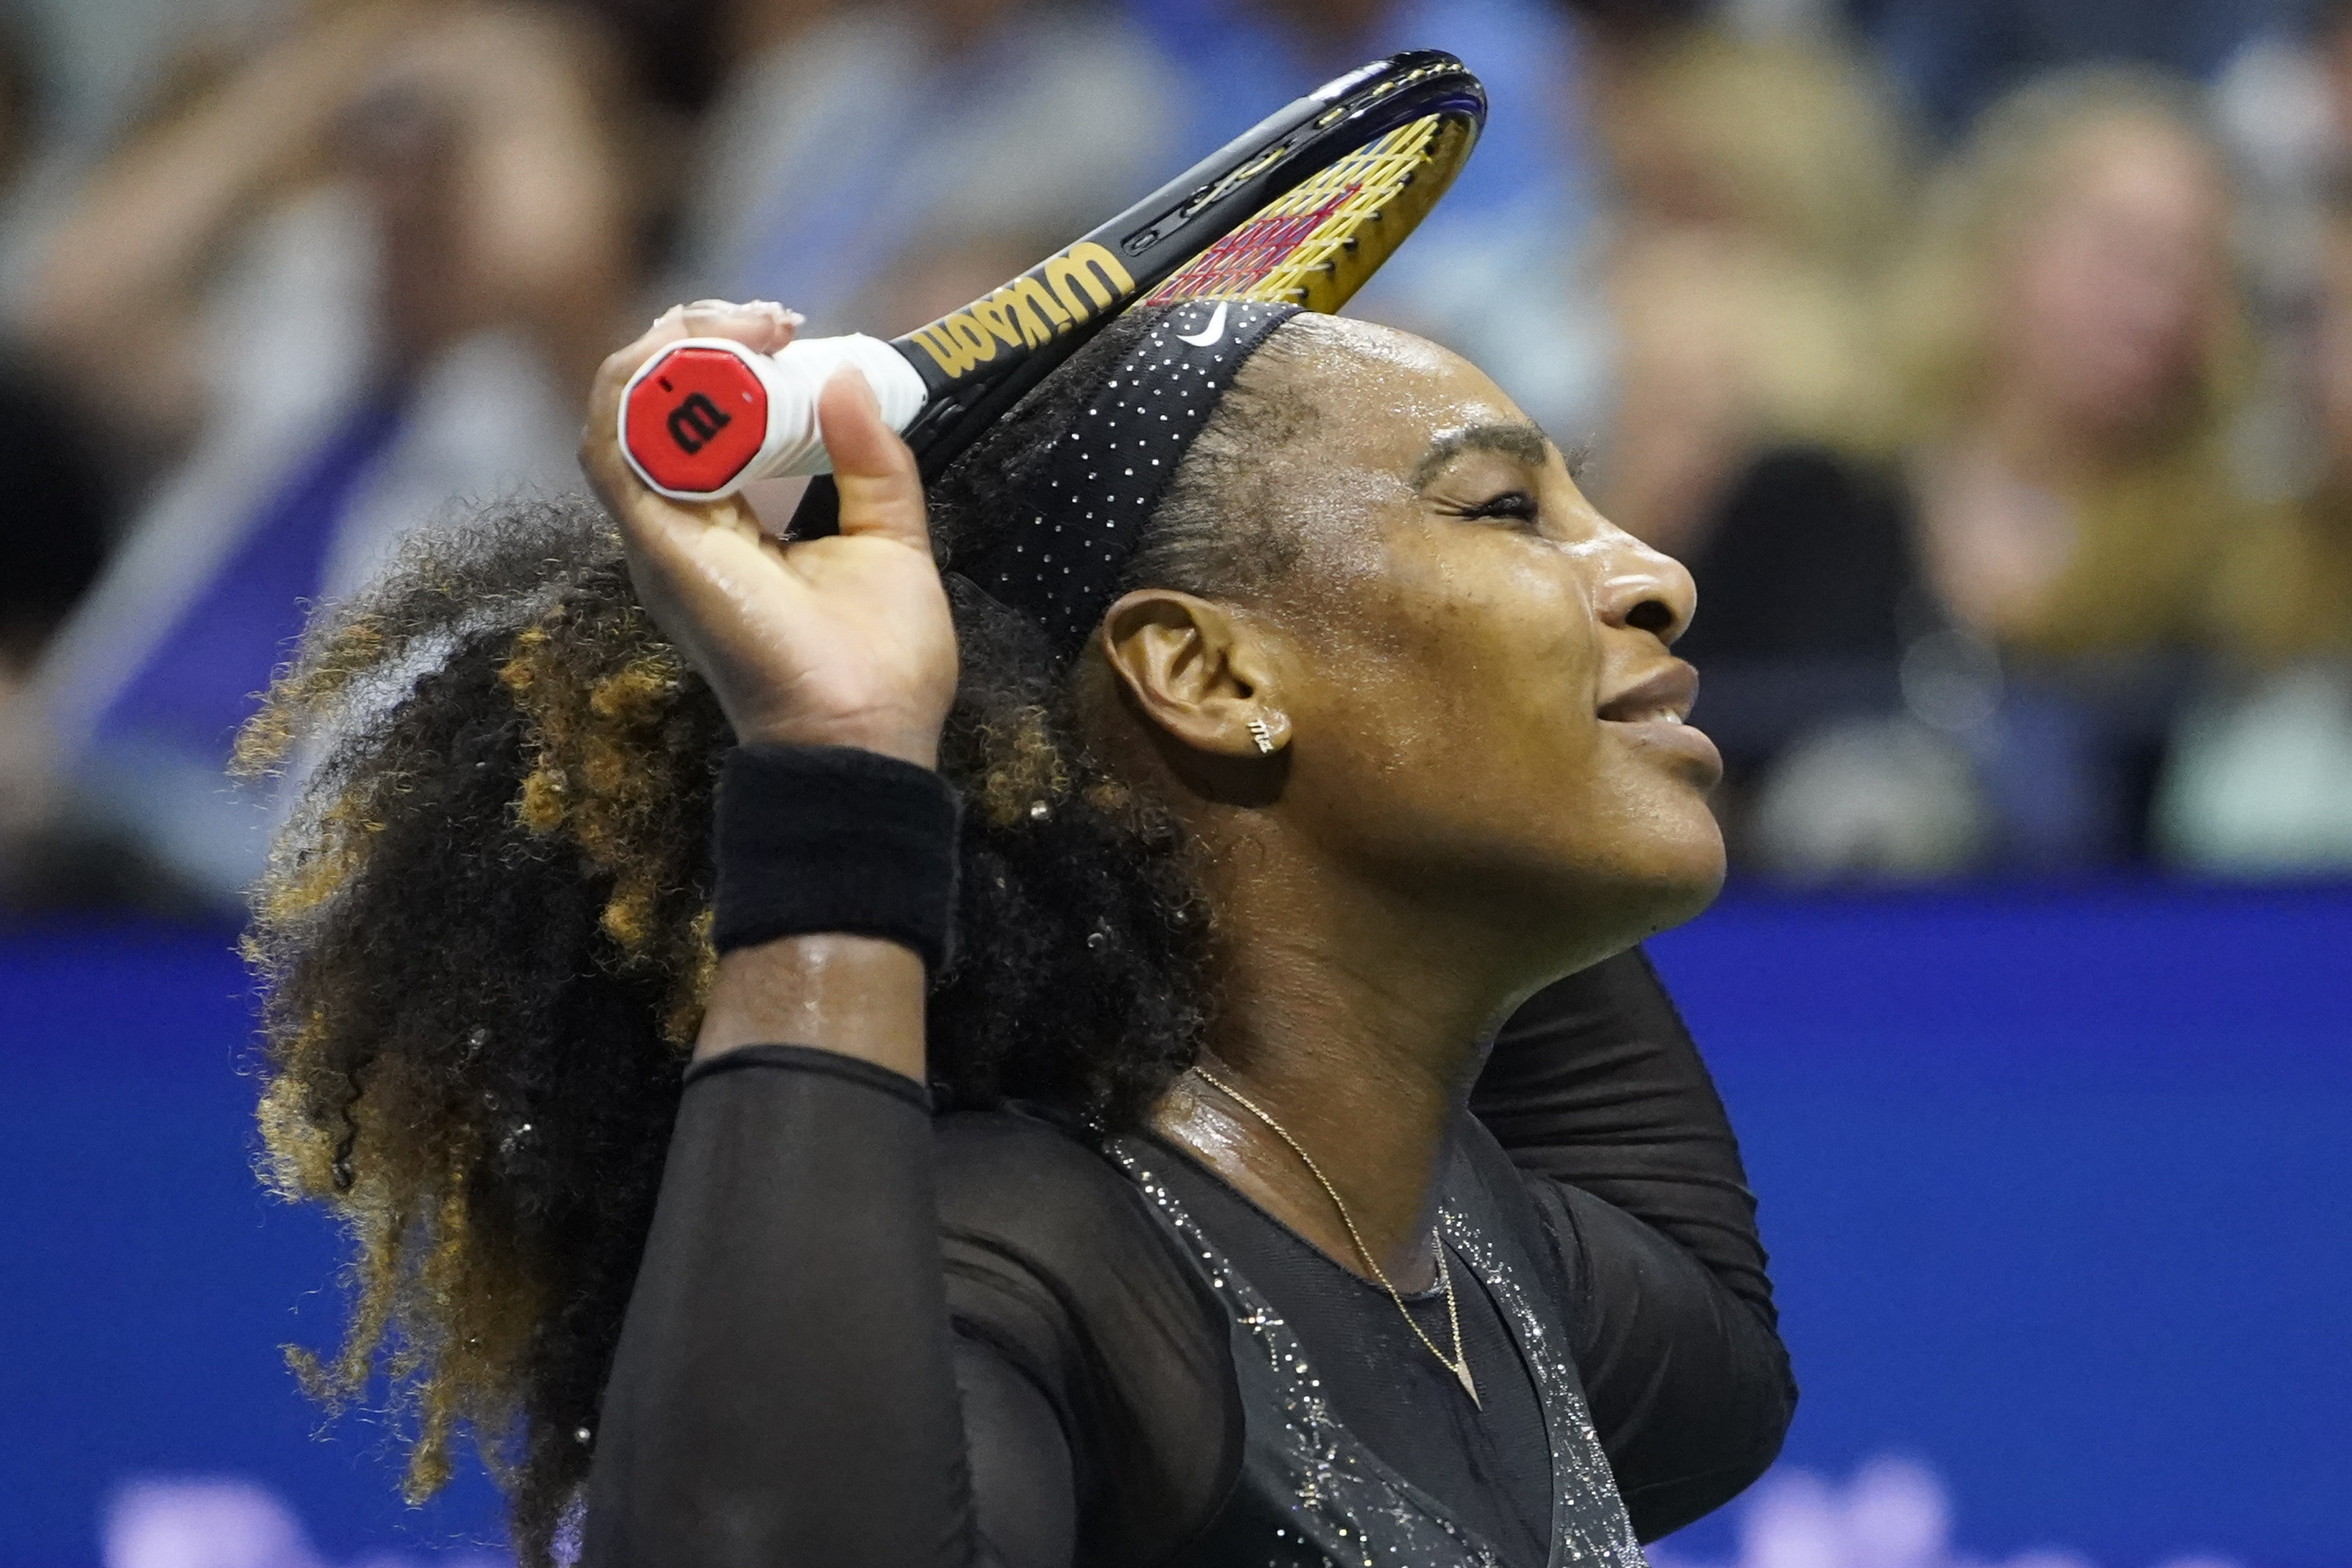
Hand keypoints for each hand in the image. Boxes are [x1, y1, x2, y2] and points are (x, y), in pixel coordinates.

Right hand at [580, 301, 957, 767]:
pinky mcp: (657, 546)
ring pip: (619, 412)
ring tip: (749, 326)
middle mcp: (680, 528)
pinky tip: (715, 356)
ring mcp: (661, 537)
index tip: (792, 330)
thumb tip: (848, 379)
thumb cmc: (880, 664)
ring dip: (674, 349)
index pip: (695, 420)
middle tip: (772, 319)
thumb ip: (872, 462)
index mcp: (725, 528)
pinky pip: (614, 447)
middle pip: (648, 403)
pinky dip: (648, 388)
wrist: (865, 738)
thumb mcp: (890, 538)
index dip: (729, 358)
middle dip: (699, 336)